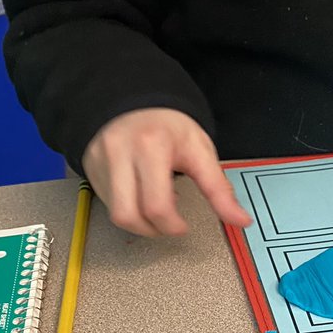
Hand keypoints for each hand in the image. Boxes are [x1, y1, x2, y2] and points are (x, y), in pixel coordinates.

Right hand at [81, 108, 251, 236]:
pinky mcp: (91, 170)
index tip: (184, 226)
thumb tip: (240, 220)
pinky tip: (141, 196)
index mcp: (152, 147)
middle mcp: (121, 153)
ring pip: (116, 215)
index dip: (173, 226)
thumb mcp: (200, 151)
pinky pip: (108, 204)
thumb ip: (219, 190)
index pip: (158, 204)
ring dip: (140, 225)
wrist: (134, 102)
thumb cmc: (168, 126)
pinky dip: (128, 209)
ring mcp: (102, 162)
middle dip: (155, 230)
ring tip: (156, 212)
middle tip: (171, 223)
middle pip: (131, 215)